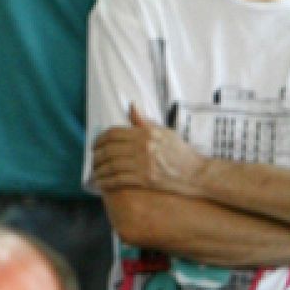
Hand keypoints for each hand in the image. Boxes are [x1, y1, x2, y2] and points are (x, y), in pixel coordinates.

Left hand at [90, 106, 206, 195]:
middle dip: (96, 156)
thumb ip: (144, 122)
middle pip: (109, 150)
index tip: (95, 146)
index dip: (99, 140)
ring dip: (99, 170)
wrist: (197, 173)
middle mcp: (143, 147)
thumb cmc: (181, 152)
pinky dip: (106, 182)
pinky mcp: (145, 179)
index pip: (114, 134)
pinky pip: (118, 180)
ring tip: (95, 172)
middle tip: (93, 160)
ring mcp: (144, 164)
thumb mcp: (165, 132)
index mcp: (147, 133)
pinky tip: (101, 183)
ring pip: (111, 165)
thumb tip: (132, 106)